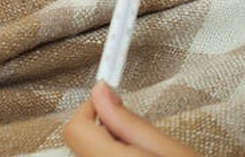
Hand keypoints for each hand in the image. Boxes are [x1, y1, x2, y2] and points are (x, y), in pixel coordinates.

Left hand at [62, 81, 200, 156]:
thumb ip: (129, 123)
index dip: (91, 109)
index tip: (111, 102)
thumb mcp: (170, 151)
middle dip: (102, 132)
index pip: (74, 129)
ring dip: (105, 150)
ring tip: (138, 156)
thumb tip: (101, 93)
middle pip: (79, 145)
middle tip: (134, 137)